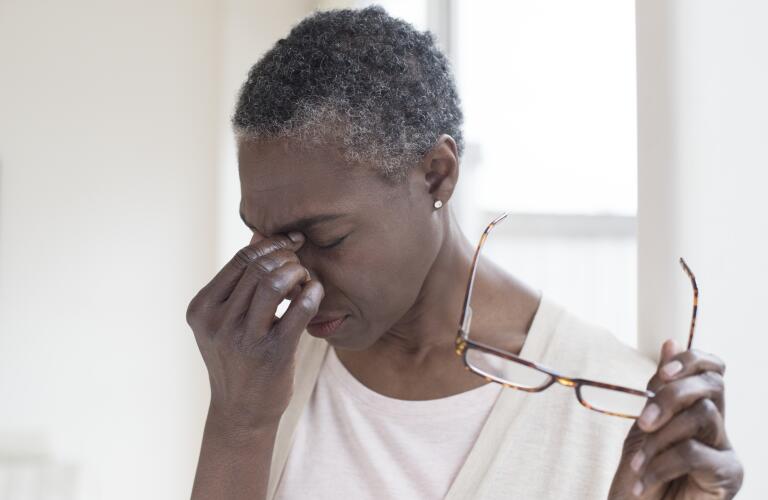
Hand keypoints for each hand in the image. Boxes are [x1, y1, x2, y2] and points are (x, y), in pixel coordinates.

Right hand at [186, 231, 323, 431]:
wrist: (241, 412)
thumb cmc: (238, 358)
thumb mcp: (225, 320)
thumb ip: (240, 281)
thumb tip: (261, 235)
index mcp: (202, 308)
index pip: (241, 259)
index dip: (271, 244)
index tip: (292, 241)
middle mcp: (217, 322)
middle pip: (259, 266)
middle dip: (288, 257)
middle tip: (301, 264)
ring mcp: (243, 338)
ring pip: (274, 281)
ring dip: (298, 271)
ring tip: (306, 279)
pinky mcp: (272, 353)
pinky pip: (299, 310)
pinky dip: (312, 293)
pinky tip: (316, 292)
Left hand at [609, 340, 742, 498]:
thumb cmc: (641, 475)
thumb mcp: (643, 427)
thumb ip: (658, 389)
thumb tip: (670, 341)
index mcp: (696, 408)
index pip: (712, 368)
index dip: (690, 361)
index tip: (662, 374)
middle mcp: (717, 426)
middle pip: (712, 384)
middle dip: (672, 395)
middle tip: (643, 422)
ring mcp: (726, 450)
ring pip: (703, 415)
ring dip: (661, 438)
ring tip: (638, 463)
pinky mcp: (729, 475)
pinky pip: (695, 452)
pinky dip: (662, 463)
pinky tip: (644, 478)